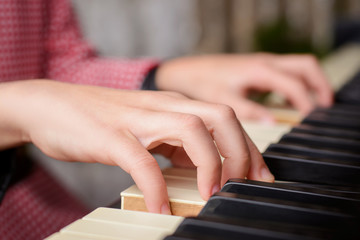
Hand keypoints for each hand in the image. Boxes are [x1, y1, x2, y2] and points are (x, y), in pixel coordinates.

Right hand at [0, 80, 272, 213]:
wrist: (52, 105)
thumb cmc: (102, 119)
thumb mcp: (149, 128)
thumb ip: (177, 143)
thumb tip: (204, 168)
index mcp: (174, 105)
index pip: (226, 119)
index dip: (248, 148)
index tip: (258, 176)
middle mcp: (163, 107)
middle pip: (221, 116)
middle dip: (241, 151)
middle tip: (244, 184)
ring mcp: (138, 119)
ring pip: (192, 130)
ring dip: (210, 164)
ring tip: (210, 195)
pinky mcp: (112, 136)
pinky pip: (143, 162)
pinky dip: (157, 188)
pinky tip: (161, 208)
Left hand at [156, 53, 333, 122]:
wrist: (184, 71)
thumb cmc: (200, 83)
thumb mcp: (224, 100)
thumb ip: (249, 111)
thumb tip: (273, 122)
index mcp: (259, 70)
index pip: (295, 84)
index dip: (307, 103)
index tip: (311, 120)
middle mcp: (264, 63)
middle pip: (306, 67)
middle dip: (320, 85)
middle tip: (323, 109)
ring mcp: (260, 64)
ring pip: (296, 67)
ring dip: (308, 83)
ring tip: (310, 108)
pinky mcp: (254, 69)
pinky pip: (284, 73)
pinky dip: (293, 85)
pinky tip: (286, 103)